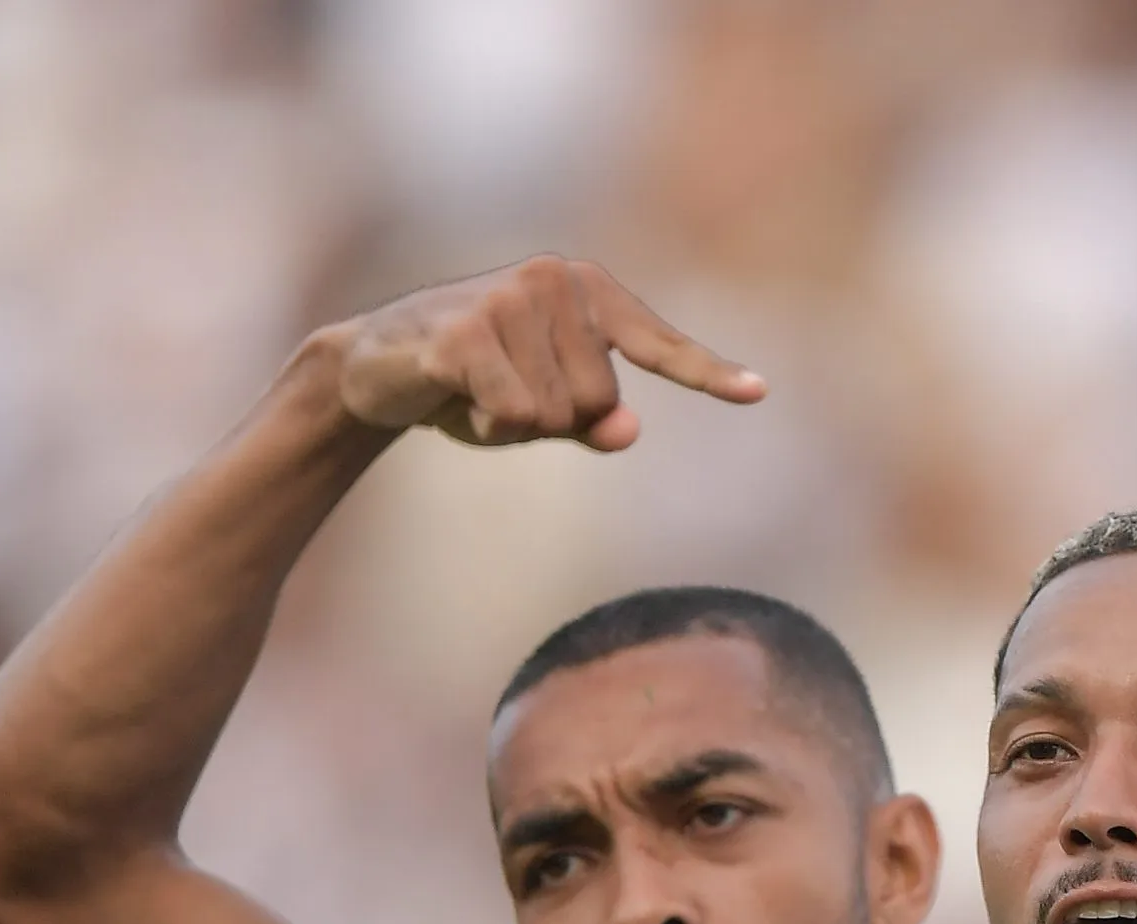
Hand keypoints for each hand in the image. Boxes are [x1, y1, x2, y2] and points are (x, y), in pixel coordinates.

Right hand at [335, 256, 765, 449]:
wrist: (378, 365)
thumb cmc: (473, 381)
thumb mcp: (541, 407)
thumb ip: (591, 420)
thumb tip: (628, 428)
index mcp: (586, 290)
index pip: (657, 343)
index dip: (706, 373)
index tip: (759, 393)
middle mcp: (555, 282)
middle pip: (598, 401)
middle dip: (552, 419)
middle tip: (500, 392)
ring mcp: (510, 300)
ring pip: (556, 414)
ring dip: (513, 424)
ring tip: (475, 392)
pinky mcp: (466, 333)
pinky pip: (513, 415)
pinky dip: (485, 426)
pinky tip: (453, 398)